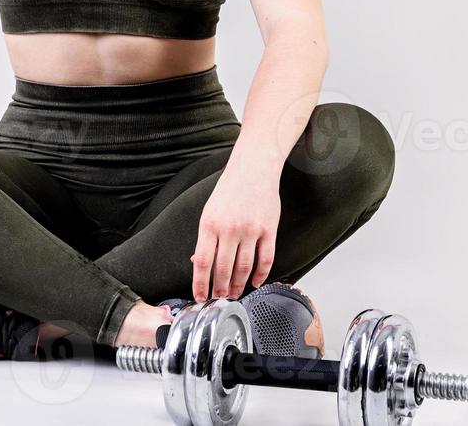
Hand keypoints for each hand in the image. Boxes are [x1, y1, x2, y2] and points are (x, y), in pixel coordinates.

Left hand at [191, 166, 280, 301]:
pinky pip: (265, 259)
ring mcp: (251, 230)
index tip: (201, 296)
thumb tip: (198, 262)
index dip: (200, 284)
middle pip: (223, 270)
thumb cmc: (230, 189)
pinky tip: (255, 282)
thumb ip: (205, 237)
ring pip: (244, 268)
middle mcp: (230, 228)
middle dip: (220, 290)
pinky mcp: (269, 229)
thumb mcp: (209, 211)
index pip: (202, 263)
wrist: (254, 168)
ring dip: (239, 285)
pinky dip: (261, 275)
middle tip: (219, 298)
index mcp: (210, 224)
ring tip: (235, 294)